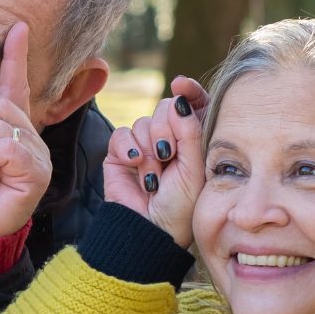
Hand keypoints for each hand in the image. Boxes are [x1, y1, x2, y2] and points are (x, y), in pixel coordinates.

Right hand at [104, 75, 207, 247]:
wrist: (149, 229)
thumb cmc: (180, 206)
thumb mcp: (194, 167)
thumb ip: (190, 130)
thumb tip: (180, 98)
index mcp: (193, 141)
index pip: (192, 105)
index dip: (188, 92)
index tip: (181, 84)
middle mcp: (169, 140)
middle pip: (164, 108)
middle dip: (166, 130)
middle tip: (167, 155)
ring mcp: (143, 146)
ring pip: (143, 122)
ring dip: (148, 150)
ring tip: (153, 176)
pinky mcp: (120, 154)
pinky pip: (122, 134)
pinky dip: (128, 148)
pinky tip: (136, 165)